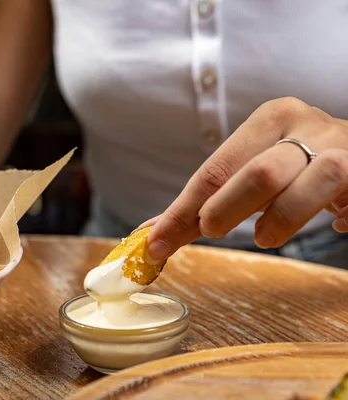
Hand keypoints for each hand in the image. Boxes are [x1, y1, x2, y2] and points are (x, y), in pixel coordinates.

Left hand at [141, 97, 347, 259]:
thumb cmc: (301, 162)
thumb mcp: (255, 168)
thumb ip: (213, 197)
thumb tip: (156, 234)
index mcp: (270, 119)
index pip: (216, 169)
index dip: (183, 210)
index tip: (156, 242)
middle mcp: (306, 125)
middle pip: (258, 173)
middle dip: (226, 209)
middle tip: (211, 231)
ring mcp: (344, 146)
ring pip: (314, 180)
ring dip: (283, 218)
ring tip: (265, 237)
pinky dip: (344, 216)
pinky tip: (339, 222)